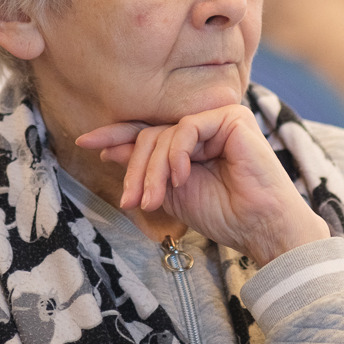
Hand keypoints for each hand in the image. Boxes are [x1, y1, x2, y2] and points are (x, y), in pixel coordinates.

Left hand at [76, 105, 329, 265]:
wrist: (258, 226)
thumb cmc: (223, 213)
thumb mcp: (170, 192)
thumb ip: (144, 169)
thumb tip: (108, 148)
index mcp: (190, 143)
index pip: (148, 132)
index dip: (116, 136)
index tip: (85, 143)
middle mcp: (203, 127)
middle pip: (151, 135)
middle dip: (136, 170)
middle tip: (131, 201)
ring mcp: (218, 119)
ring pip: (165, 133)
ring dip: (153, 170)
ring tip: (154, 201)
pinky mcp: (231, 117)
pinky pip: (187, 128)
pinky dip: (177, 154)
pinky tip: (182, 178)